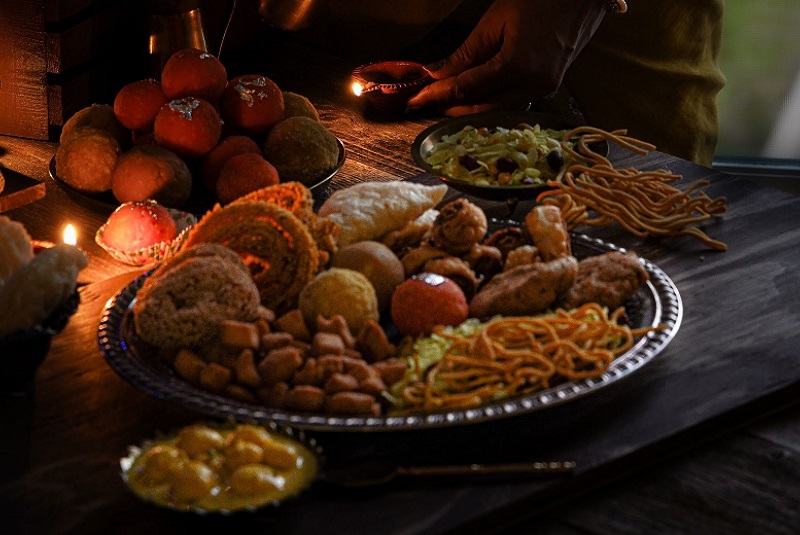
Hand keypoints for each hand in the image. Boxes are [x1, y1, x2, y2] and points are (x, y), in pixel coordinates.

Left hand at [406, 0, 605, 115]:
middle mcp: (532, 83)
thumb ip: (466, 54)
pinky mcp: (548, 87)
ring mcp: (544, 88)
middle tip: (425, 106)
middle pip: (482, 107)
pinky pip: (512, 103)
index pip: (468, 87)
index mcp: (517, 64)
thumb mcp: (494, 22)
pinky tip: (472, 101)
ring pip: (497, 110)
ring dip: (468, 110)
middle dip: (450, 108)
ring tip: (444, 105)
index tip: (415, 100)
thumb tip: (437, 75)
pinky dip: (489, 104)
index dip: (438, 95)